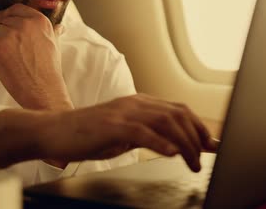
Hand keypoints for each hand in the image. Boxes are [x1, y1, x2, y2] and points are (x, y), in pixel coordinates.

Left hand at [0, 4, 71, 110]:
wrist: (44, 91)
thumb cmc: (49, 71)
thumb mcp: (55, 45)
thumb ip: (53, 32)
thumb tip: (59, 27)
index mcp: (40, 21)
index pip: (17, 9)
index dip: (8, 15)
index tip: (3, 20)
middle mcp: (25, 24)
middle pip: (3, 20)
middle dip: (1, 30)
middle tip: (4, 44)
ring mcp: (10, 35)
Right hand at [0, 94, 219, 171]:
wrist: (54, 131)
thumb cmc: (88, 135)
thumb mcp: (124, 134)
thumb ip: (150, 136)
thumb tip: (174, 145)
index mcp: (140, 103)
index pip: (178, 110)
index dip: (198, 126)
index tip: (211, 144)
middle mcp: (135, 103)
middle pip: (177, 115)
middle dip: (197, 136)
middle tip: (205, 157)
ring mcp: (123, 113)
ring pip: (165, 122)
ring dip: (184, 144)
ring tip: (193, 162)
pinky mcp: (111, 126)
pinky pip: (142, 132)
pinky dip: (160, 142)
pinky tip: (171, 152)